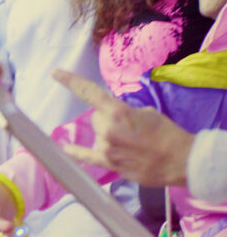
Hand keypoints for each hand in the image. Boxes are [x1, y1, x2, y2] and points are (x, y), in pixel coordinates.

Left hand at [53, 69, 192, 186]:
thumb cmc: (166, 133)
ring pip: (98, 136)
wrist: (180, 159)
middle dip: (109, 120)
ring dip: (109, 136)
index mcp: (117, 112)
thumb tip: (113, 117)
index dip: (71, 81)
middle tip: (131, 128)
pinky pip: (88, 157)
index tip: (55, 73)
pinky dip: (76, 152)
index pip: (89, 92)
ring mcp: (106, 148)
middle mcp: (107, 129)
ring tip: (132, 144)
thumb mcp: (146, 113)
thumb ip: (123, 112)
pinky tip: (65, 148)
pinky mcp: (110, 164)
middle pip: (96, 119)